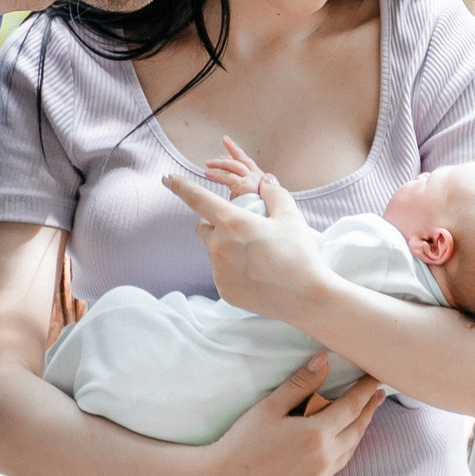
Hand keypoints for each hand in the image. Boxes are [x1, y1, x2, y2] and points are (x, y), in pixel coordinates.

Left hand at [164, 146, 331, 321]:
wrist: (307, 297)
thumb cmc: (299, 253)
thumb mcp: (290, 216)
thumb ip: (274, 193)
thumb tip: (265, 180)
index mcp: (233, 223)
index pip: (198, 199)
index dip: (180, 186)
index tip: (167, 178)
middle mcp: (219, 247)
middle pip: (203, 227)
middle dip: (215, 223)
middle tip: (242, 227)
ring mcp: (219, 271)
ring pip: (213, 252)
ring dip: (225, 247)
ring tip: (256, 255)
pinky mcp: (224, 290)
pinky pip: (221, 272)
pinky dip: (232, 268)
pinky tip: (256, 273)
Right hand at [196, 353, 385, 475]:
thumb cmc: (243, 438)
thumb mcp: (270, 406)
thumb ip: (301, 384)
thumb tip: (325, 359)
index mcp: (316, 435)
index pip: (351, 406)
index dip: (365, 390)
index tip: (375, 377)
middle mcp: (323, 459)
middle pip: (357, 430)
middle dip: (369, 410)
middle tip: (378, 394)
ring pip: (350, 451)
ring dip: (359, 431)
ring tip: (364, 415)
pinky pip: (336, 468)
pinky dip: (344, 451)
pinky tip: (342, 442)